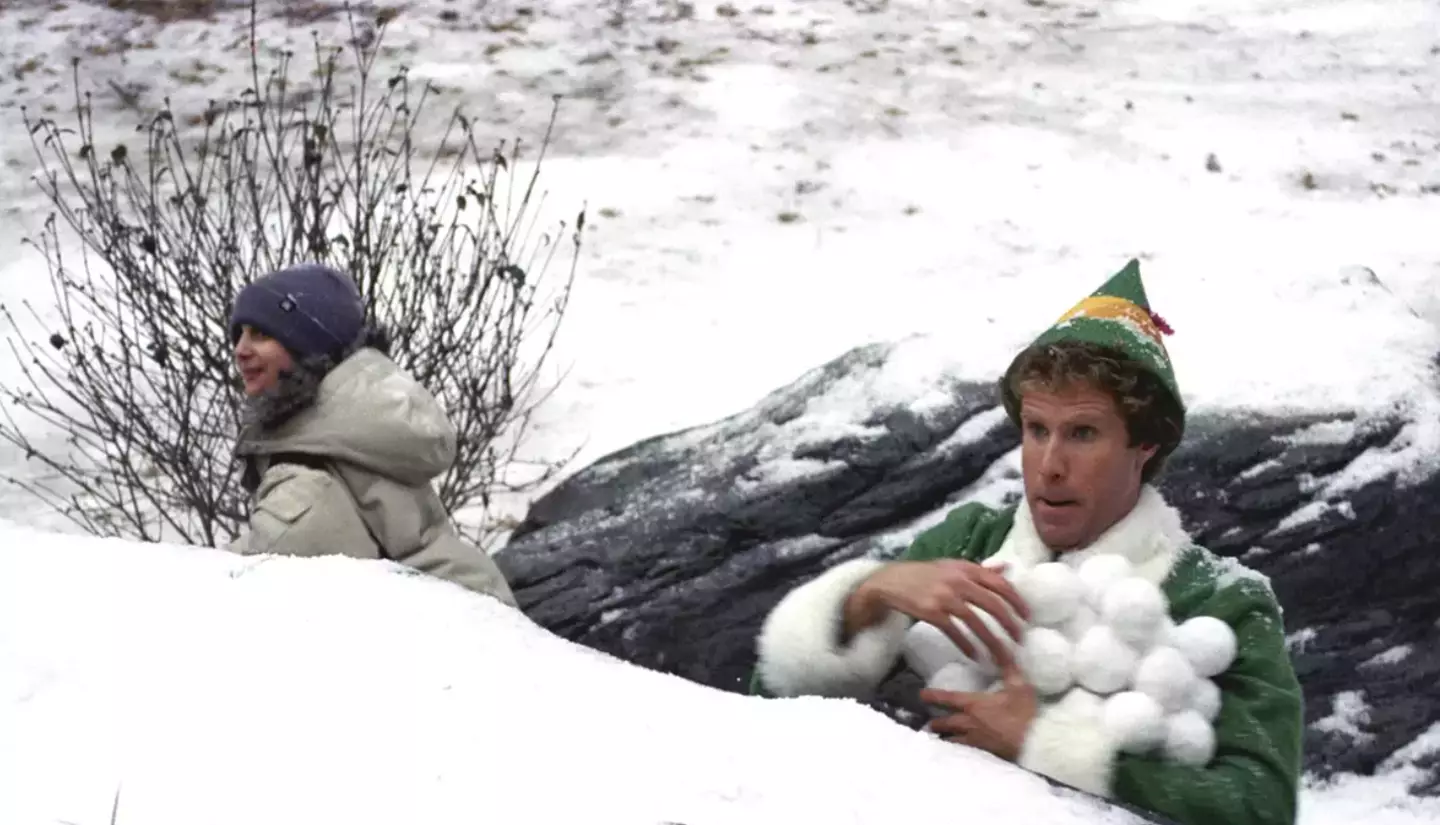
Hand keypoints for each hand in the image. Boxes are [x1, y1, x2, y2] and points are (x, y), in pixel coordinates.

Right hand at [844, 559, 1030, 667]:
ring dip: (992, 641)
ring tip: (1001, 656)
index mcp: (966, 568)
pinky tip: (975, 656)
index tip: (1027, 617)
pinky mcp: (932, 612)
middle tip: (1020, 640)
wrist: (890, 582)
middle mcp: (958, 580)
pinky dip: (967, 645)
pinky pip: (955, 632)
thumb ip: (979, 569)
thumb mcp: (952, 566)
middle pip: (993, 604)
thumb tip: (1007, 568)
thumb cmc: (923, 575)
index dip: (1017, 601)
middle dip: (1010, 624)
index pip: (1000, 583)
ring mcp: (945, 597)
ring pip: (977, 622)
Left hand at [922, 663, 1037, 761]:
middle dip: (936, 723)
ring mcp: (975, 741)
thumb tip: (1003, 647)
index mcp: (974, 704)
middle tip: (930, 723)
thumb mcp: (1018, 685)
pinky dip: (958, 751)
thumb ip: (1009, 667)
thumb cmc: (1024, 713)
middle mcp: (969, 723)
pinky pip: (965, 752)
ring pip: (952, 740)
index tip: (921, 695)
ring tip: (939, 740)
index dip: (933, 696)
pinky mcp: (984, 753)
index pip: (947, 698)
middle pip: (945, 723)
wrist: (1034, 743)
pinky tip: (958, 753)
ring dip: (945, 738)